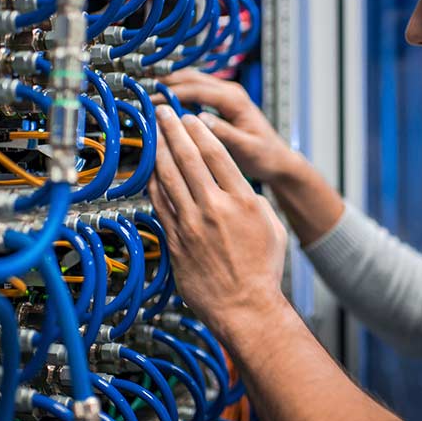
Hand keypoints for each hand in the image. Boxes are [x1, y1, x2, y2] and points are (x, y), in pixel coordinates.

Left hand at [149, 106, 288, 331]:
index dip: (200, 131)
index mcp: (243, 200)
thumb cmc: (262, 271)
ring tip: (153, 132)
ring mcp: (192, 224)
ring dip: (159, 150)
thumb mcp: (271, 227)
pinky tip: (150, 169)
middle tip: (163, 112)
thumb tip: (237, 189)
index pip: (217, 154)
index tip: (190, 118)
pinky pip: (159, 203)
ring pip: (169, 176)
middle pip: (189, 158)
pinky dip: (153, 182)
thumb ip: (253, 200)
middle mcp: (215, 207)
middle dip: (173, 129)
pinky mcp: (176, 240)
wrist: (245, 308)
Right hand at [154, 69, 298, 183]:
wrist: (278, 159)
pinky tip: (164, 102)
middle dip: (166, 83)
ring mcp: (226, 95)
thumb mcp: (246, 148)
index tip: (152, 101)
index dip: (172, 93)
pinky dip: (178, 92)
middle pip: (192, 79)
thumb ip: (225, 133)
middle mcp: (230, 92)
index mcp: (235, 100)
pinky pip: (196, 91)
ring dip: (170, 84)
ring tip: (147, 94)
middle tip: (142, 93)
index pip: (197, 89)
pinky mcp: (222, 103)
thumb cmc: (266, 155)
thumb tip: (200, 121)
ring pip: (192, 81)